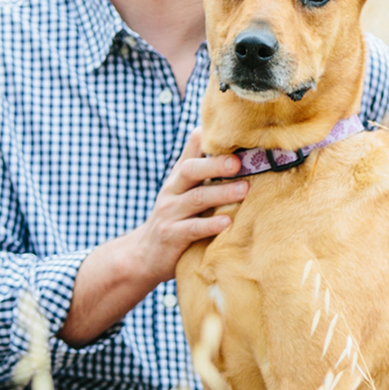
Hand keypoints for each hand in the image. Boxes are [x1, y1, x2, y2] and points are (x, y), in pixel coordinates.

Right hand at [61, 131, 247, 345]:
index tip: (233, 133)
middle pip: (190, 171)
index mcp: (178, 178)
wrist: (143, 255)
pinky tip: (228, 222)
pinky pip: (192, 229)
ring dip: (221, 193)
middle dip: (215, 164)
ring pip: (195, 198)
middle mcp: (172, 191)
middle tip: (239, 162)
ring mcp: (170, 214)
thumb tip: (211, 134)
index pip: (191, 152)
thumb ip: (198, 168)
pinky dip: (210, 225)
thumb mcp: (181, 191)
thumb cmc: (173, 218)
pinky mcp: (171, 237)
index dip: (208, 141)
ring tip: (244, 190)